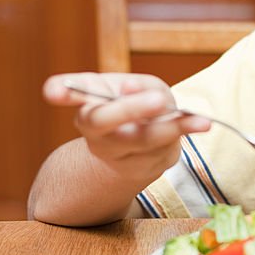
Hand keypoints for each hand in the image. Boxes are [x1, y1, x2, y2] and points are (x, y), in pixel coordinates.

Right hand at [44, 72, 209, 180]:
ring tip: (201, 121)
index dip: (61, 90)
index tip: (52, 91)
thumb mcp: (136, 86)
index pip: (69, 92)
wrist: (138, 150)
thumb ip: (137, 87)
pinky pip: (164, 149)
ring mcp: (117, 153)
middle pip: (103, 120)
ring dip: (175, 127)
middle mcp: (96, 131)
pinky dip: (184, 133)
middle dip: (130, 108)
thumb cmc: (134, 106)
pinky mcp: (143, 168)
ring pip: (144, 139)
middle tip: (157, 98)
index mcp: (88, 104)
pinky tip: (199, 125)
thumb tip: (138, 94)